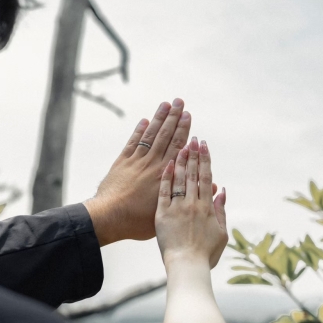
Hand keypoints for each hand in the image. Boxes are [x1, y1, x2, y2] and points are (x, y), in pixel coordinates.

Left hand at [84, 99, 192, 245]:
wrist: (110, 217)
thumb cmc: (139, 221)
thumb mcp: (168, 211)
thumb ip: (189, 196)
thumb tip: (213, 186)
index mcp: (165, 174)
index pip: (178, 146)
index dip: (183, 129)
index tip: (188, 115)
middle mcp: (152, 164)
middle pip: (165, 136)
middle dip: (173, 117)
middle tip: (179, 102)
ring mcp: (136, 162)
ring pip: (150, 135)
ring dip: (158, 118)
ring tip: (165, 104)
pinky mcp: (122, 163)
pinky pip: (133, 143)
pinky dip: (139, 131)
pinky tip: (144, 121)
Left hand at [155, 137, 227, 269]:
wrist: (187, 265)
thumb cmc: (205, 253)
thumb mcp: (221, 232)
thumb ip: (221, 210)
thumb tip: (221, 190)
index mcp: (207, 207)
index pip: (206, 177)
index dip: (205, 159)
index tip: (204, 145)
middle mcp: (193, 203)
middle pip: (193, 174)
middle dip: (193, 154)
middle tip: (193, 138)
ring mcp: (177, 208)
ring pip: (179, 179)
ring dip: (181, 161)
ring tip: (181, 145)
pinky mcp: (163, 214)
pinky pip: (164, 192)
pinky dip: (166, 177)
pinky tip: (166, 164)